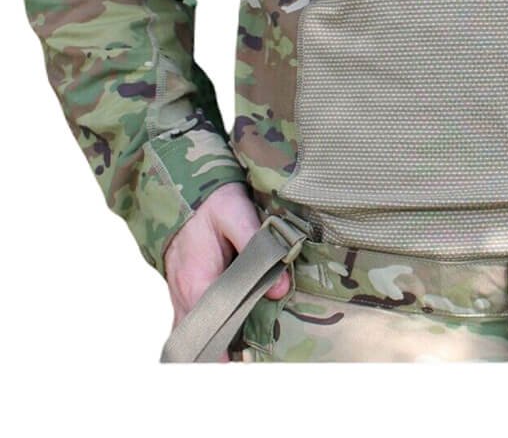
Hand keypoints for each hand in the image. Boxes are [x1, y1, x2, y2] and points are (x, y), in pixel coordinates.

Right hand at [163, 181, 290, 362]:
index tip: (240, 367)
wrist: (186, 185)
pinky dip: (206, 334)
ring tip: (242, 359)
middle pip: (201, 338)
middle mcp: (184, 295)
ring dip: (214, 345)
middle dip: (220, 354)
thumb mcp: (237, 213)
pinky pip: (191, 322)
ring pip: (194, 334)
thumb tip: (281, 288)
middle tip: (248, 364)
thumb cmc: (213, 200)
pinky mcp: (186, 289)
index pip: (210, 329)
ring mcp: (181, 295)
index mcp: (197, 282)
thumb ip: (258, 246)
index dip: (224, 352)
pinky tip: (227, 343)